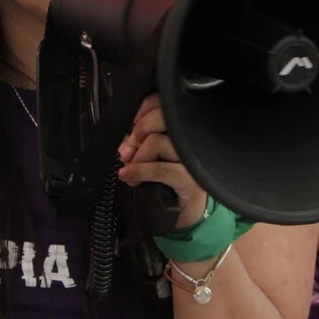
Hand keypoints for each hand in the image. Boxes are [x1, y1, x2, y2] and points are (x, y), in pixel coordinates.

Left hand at [117, 93, 208, 229]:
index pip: (164, 104)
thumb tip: (124, 140)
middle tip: (127, 150)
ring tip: (129, 169)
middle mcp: (192, 140)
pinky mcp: (192, 179)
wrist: (184, 214)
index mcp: (184, 130)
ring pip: (157, 142)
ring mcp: (194, 159)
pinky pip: (160, 169)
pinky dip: (139, 172)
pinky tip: (128, 177)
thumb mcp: (153, 157)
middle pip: (161, 118)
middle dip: (138, 131)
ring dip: (137, 157)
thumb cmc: (167, 183)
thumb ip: (140, 142)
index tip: (130, 125)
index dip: (143, 110)